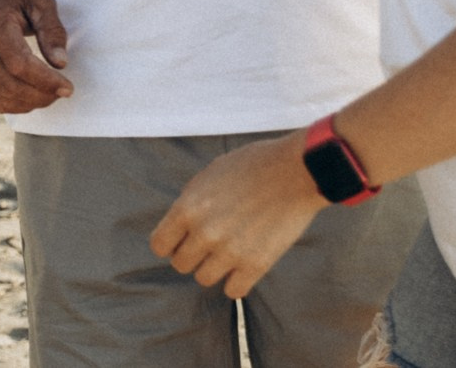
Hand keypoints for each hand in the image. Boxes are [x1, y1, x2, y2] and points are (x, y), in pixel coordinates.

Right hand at [0, 0, 72, 113]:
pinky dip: (19, 104)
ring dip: (33, 102)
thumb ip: (52, 30)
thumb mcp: (40, 0)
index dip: (45, 81)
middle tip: (64, 91)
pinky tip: (34, 93)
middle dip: (42, 95)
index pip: (19, 64)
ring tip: (51, 91)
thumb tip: (61, 64)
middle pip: (10, 86)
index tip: (68, 87)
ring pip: (3, 98)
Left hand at [150, 132, 323, 297]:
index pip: (160, 245)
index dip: (170, 242)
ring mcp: (229, 252)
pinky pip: (233, 290)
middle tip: (210, 243)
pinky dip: (236, 281)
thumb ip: (191, 201)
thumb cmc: (253, 165)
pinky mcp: (256, 265)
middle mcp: (204, 234)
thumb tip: (181, 223)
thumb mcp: (210, 174)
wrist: (295, 171)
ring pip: (204, 279)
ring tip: (229, 251)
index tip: (182, 240)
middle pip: (181, 265)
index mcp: (188, 208)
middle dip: (192, 254)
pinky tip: (244, 265)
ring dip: (214, 267)